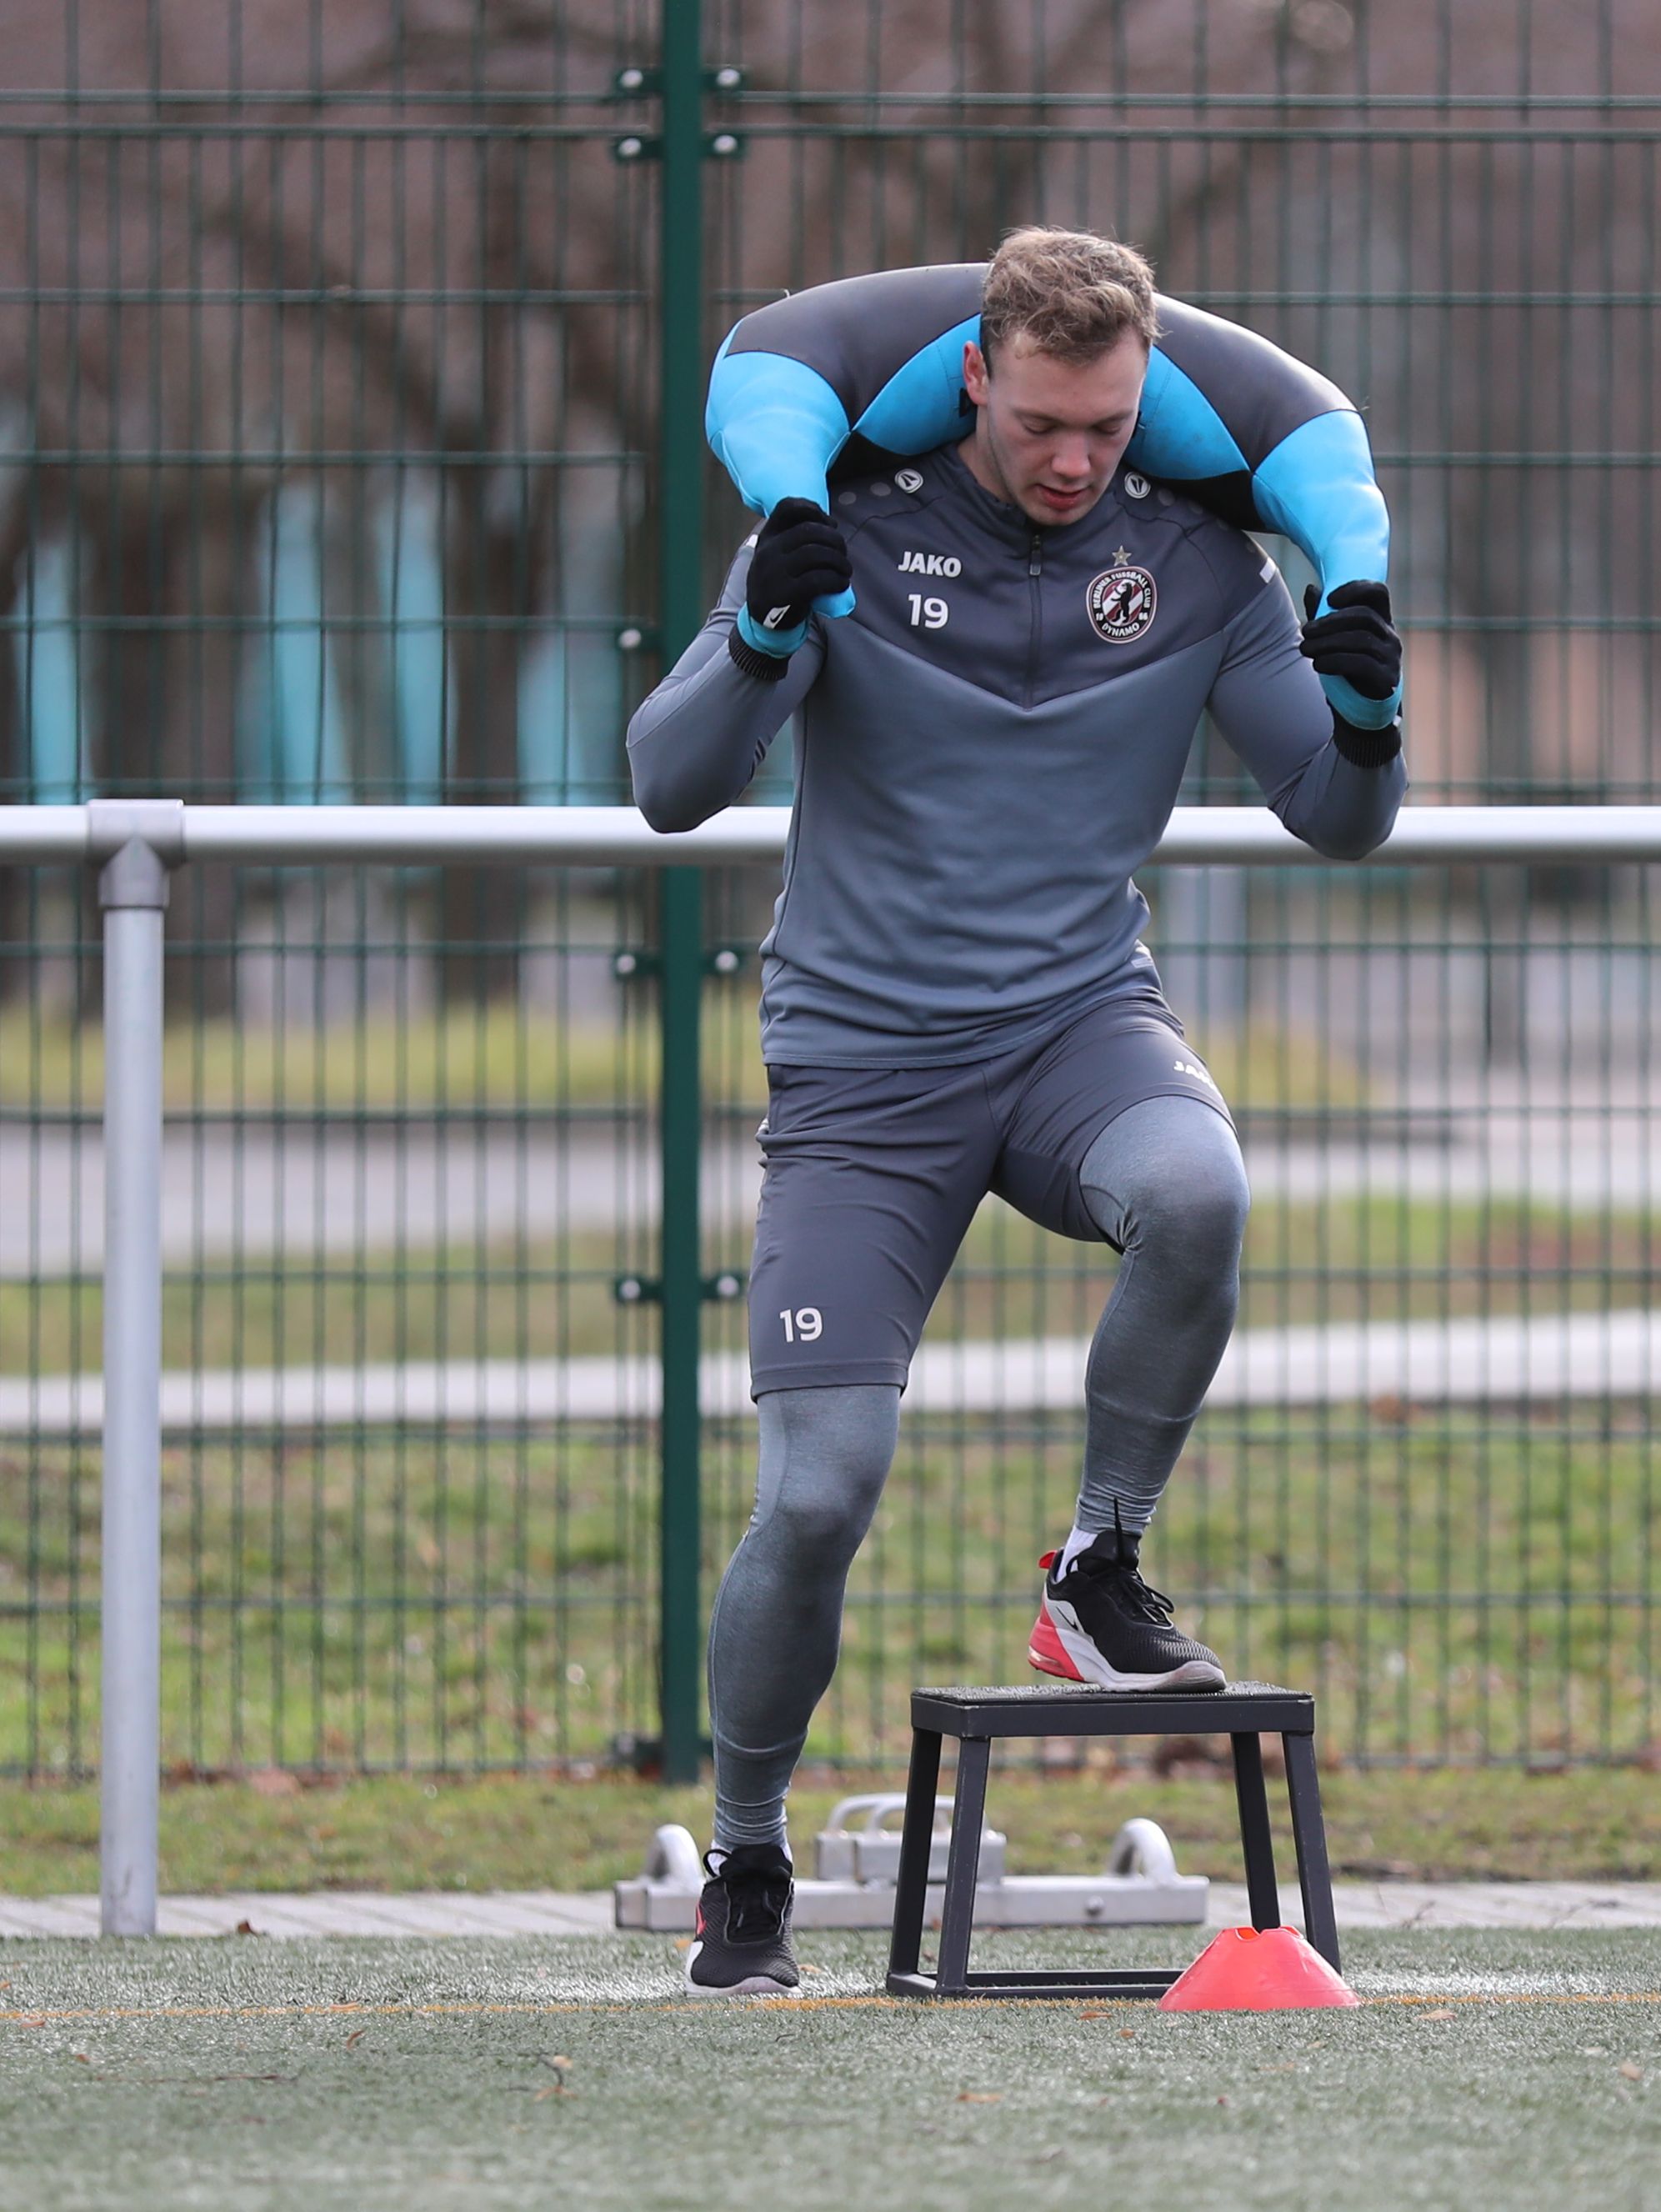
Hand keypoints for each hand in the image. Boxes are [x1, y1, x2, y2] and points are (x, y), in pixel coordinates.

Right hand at [745, 498, 851, 638]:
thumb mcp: (778, 557)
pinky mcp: (785, 594)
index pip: (787, 507)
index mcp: (768, 537)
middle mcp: (768, 551)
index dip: (814, 510)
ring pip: (815, 553)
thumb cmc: (780, 584)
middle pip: (809, 530)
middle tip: (843, 554)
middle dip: (835, 540)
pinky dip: (836, 580)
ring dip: (839, 560)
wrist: (763, 622)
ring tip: (845, 570)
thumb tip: (831, 526)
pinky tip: (841, 584)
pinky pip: (817, 579)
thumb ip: (795, 539)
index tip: (830, 524)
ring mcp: (775, 572)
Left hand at [1300, 580, 1400, 702]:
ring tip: (1305, 649)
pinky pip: (1362, 664)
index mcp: (1380, 621)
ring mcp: (1391, 657)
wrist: (1358, 710)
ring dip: (1327, 643)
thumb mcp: (1332, 640)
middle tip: (1305, 631)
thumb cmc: (1345, 670)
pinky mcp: (1387, 679)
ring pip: (1360, 639)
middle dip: (1330, 622)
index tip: (1329, 599)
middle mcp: (1390, 635)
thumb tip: (1312, 589)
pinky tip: (1318, 665)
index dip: (1355, 589)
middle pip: (1363, 616)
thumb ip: (1323, 616)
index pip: (1377, 592)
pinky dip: (1335, 661)